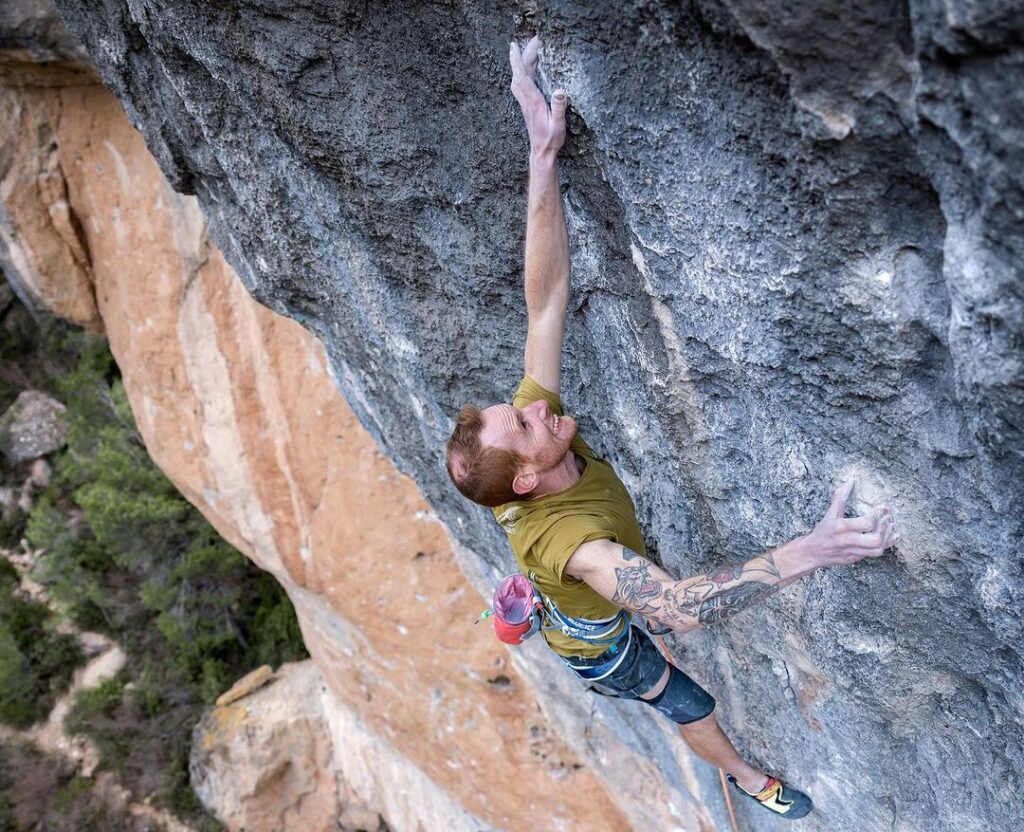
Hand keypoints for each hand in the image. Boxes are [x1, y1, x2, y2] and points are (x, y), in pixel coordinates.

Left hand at [509, 35, 567, 157]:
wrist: (541, 152)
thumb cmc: (551, 140)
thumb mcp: (559, 125)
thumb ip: (559, 108)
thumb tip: (561, 90)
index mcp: (533, 102)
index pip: (522, 77)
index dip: (518, 60)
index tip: (515, 46)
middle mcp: (526, 100)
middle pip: (519, 73)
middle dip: (522, 55)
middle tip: (532, 41)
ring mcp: (525, 103)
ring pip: (519, 79)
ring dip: (522, 63)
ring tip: (530, 50)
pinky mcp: (527, 106)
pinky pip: (521, 85)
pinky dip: (523, 72)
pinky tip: (529, 69)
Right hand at [800, 481, 897, 568]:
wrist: (812, 553)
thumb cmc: (822, 531)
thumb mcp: (829, 513)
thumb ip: (840, 497)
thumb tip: (850, 481)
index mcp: (841, 527)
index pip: (867, 523)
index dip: (878, 515)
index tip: (882, 508)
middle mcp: (847, 541)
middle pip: (875, 539)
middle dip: (885, 527)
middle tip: (889, 517)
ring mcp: (853, 552)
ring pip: (877, 549)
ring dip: (888, 537)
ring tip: (891, 525)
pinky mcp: (856, 559)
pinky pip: (876, 553)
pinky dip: (887, 544)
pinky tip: (892, 536)